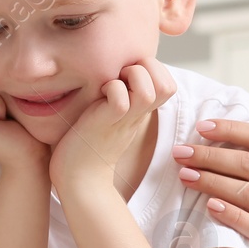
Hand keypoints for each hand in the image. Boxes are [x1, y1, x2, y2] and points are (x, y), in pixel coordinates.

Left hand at [49, 58, 175, 191]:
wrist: (80, 179)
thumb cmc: (89, 142)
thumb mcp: (113, 114)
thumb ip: (122, 95)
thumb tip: (118, 71)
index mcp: (140, 111)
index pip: (168, 83)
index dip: (154, 69)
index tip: (129, 74)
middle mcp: (138, 115)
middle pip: (167, 85)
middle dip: (147, 68)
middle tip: (123, 75)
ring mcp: (124, 120)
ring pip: (149, 90)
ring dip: (132, 76)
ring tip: (113, 84)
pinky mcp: (106, 123)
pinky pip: (121, 100)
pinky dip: (112, 90)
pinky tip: (99, 97)